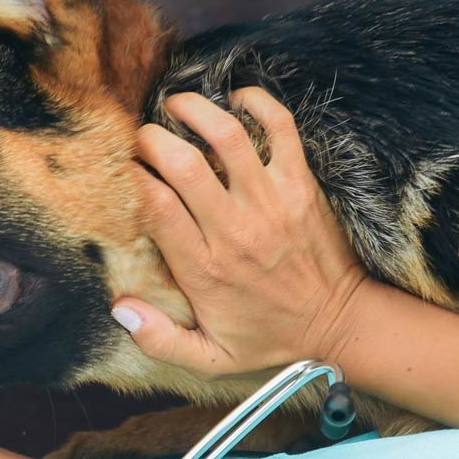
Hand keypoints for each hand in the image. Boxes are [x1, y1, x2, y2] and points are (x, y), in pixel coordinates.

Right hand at [111, 89, 369, 376]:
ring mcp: (272, 202)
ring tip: (176, 106)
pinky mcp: (300, 184)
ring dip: (194, 109)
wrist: (340, 323)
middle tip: (142, 137)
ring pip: (227, 135)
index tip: (123, 173)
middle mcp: (235, 230)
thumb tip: (119, 308)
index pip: (155, 206)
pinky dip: (257, 102)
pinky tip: (236, 100)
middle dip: (151, 138)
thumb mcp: (210, 358)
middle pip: (182, 163)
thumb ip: (159, 340)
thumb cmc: (270, 338)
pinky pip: (280, 126)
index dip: (131, 178)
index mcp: (205, 269)